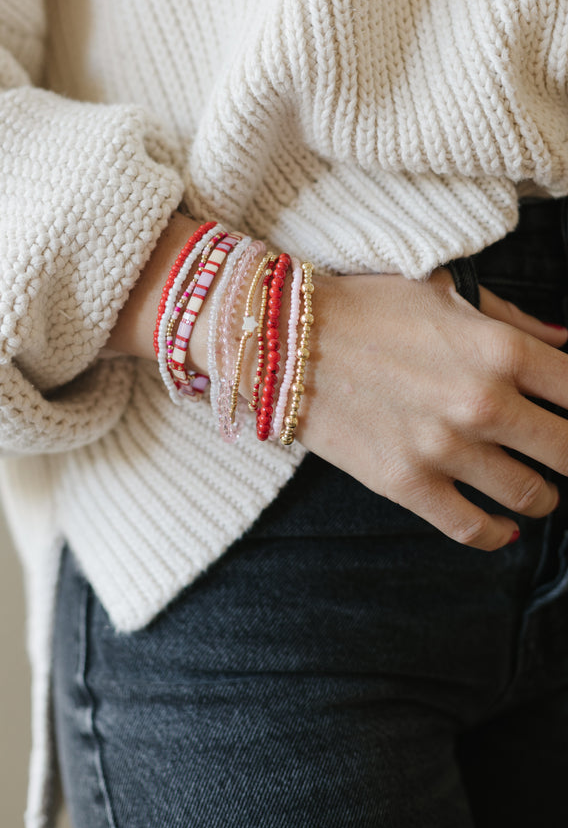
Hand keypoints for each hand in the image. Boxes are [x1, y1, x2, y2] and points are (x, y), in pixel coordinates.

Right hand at [296, 268, 567, 548]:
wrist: (287, 337)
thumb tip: (564, 340)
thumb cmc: (367, 307)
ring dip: (542, 496)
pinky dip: (497, 534)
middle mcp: (482, 401)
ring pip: (532, 496)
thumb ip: (512, 320)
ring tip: (535, 488)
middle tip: (560, 454)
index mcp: (499, 349)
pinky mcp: (406, 484)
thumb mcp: (445, 293)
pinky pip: (473, 529)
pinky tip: (503, 527)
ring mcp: (444, 448)